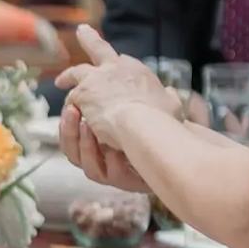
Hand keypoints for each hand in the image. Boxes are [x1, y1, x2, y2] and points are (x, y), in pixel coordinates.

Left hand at [54, 24, 177, 130]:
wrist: (142, 125)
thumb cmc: (160, 119)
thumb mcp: (172, 105)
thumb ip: (169, 97)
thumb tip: (171, 93)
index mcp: (136, 70)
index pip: (123, 61)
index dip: (117, 64)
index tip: (115, 64)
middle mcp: (115, 68)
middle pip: (98, 47)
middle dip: (89, 38)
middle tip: (82, 30)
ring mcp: (95, 79)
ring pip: (77, 71)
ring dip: (69, 75)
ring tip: (62, 81)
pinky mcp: (82, 94)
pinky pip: (71, 98)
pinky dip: (70, 103)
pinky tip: (69, 112)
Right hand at [57, 94, 180, 193]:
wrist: (182, 145)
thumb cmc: (160, 126)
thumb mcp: (134, 107)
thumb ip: (117, 97)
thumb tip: (115, 65)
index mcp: (98, 145)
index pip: (72, 137)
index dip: (67, 124)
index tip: (70, 105)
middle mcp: (102, 161)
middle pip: (72, 152)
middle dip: (69, 131)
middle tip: (72, 111)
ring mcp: (113, 173)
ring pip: (87, 166)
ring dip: (85, 144)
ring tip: (88, 126)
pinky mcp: (127, 182)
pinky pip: (110, 174)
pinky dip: (109, 160)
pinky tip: (111, 146)